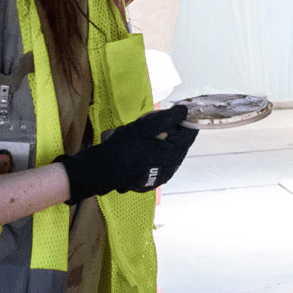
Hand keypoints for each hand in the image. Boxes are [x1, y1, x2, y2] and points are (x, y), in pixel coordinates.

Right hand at [55, 104, 198, 203]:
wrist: (102, 169)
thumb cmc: (124, 146)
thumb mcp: (146, 126)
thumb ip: (168, 117)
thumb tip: (184, 111)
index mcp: (172, 155)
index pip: (190, 135)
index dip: (188, 121)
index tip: (183, 112)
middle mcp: (170, 168)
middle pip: (181, 145)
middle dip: (177, 132)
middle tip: (166, 121)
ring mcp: (160, 177)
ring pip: (172, 155)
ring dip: (168, 143)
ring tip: (155, 135)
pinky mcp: (150, 182)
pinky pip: (162, 164)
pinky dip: (159, 154)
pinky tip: (148, 148)